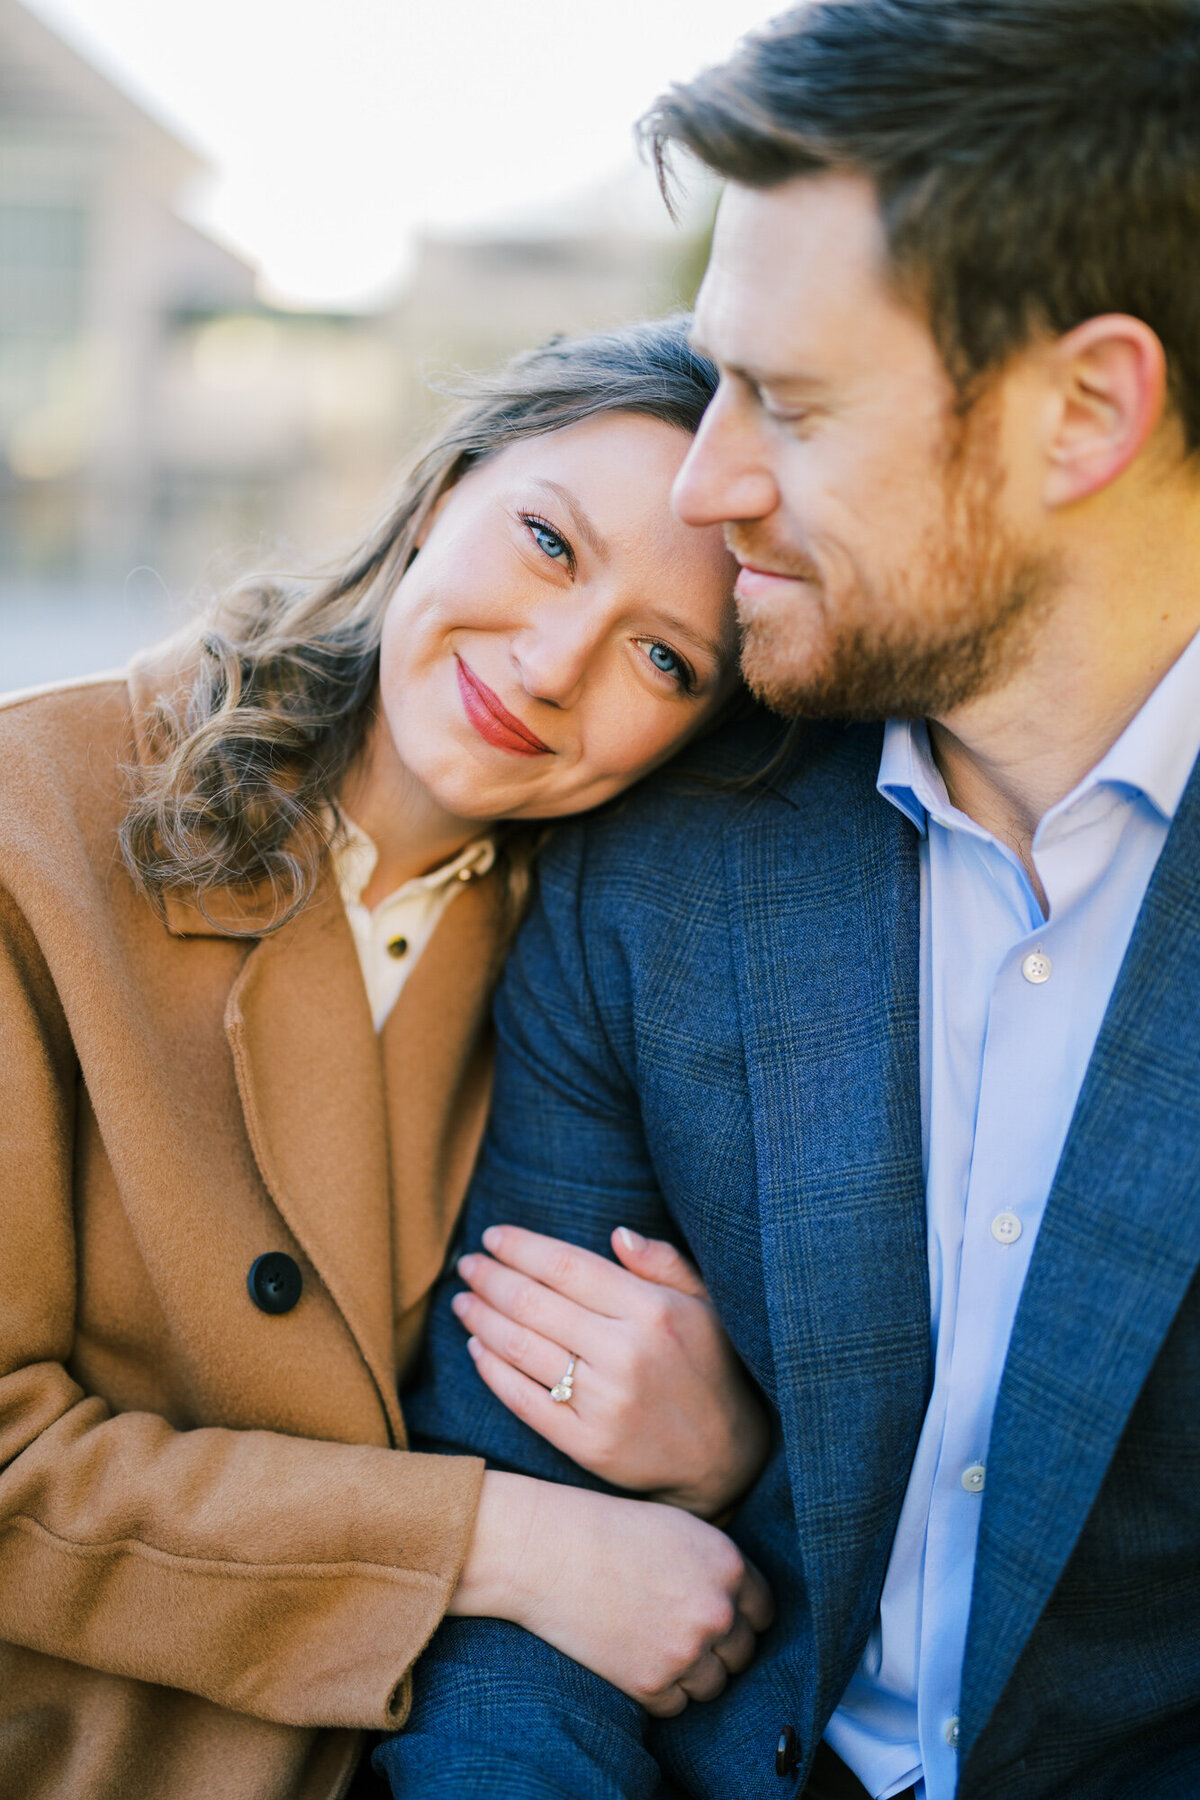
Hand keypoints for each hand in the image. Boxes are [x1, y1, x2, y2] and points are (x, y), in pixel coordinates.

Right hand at [448, 1471, 773, 1715]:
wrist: (547, 1551)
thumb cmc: (606, 1530)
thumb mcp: (678, 1527)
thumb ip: (717, 1565)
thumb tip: (740, 1602)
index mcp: (728, 1565)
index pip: (763, 1613)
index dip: (740, 1616)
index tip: (718, 1618)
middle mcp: (717, 1610)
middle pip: (742, 1653)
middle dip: (717, 1647)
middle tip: (678, 1631)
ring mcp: (686, 1650)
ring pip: (712, 1685)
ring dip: (690, 1672)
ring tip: (653, 1642)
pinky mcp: (652, 1683)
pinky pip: (675, 1704)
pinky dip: (659, 1689)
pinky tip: (632, 1656)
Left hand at [451, 1224, 769, 1516]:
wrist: (727, 1458)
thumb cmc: (712, 1367)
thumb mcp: (705, 1305)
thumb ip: (663, 1263)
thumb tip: (616, 1232)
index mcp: (651, 1311)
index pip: (566, 1266)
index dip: (520, 1247)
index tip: (491, 1236)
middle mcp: (625, 1353)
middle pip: (533, 1303)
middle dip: (490, 1278)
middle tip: (467, 1265)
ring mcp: (604, 1402)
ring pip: (521, 1348)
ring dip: (481, 1319)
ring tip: (463, 1301)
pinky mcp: (588, 1445)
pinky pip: (524, 1401)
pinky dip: (492, 1371)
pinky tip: (475, 1348)